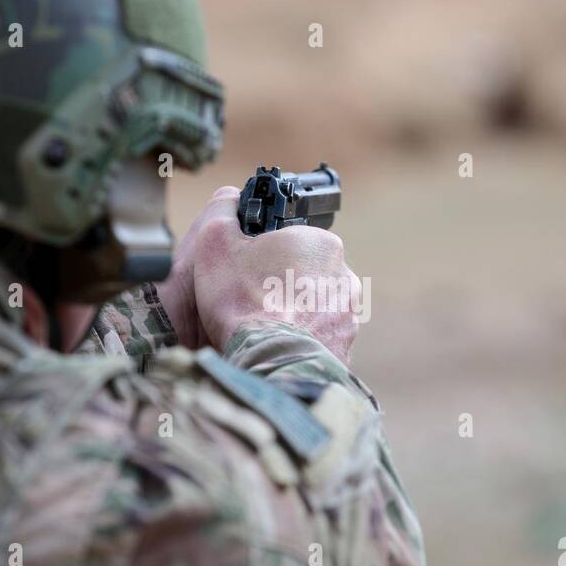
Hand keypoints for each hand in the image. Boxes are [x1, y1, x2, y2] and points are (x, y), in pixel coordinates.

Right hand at [157, 186, 361, 363]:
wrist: (268, 363)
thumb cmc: (242, 303)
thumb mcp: (216, 243)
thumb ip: (223, 212)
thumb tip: (230, 201)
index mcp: (320, 244)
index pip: (291, 242)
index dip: (264, 256)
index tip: (247, 272)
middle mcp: (344, 276)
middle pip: (304, 275)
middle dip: (281, 286)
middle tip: (251, 302)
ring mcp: (348, 315)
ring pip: (313, 309)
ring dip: (293, 316)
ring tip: (263, 330)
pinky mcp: (345, 348)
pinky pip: (319, 340)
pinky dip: (300, 344)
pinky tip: (278, 349)